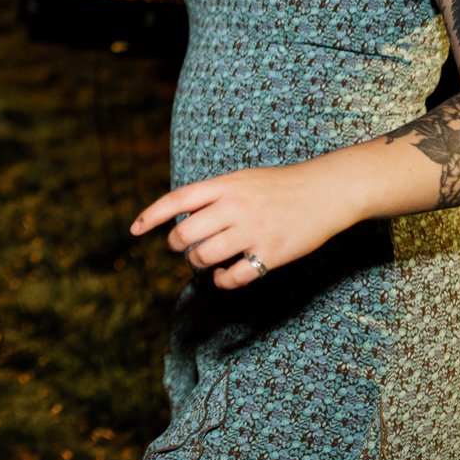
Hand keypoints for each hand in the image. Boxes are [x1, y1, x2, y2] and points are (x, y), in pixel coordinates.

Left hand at [130, 161, 360, 289]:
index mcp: (225, 185)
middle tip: (185, 249)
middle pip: (184, 234)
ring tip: (208, 260)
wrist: (326, 191)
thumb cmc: (280, 186)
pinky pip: (232, 276)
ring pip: (203, 256)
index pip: (176, 200)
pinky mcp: (270, 253)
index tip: (134, 230)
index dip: (151, 216)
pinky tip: (225, 275)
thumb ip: (213, 195)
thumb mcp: (242, 179)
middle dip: (178, 246)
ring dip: (198, 263)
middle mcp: (234, 206)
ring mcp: (252, 230)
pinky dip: (222, 280)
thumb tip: (180, 216)